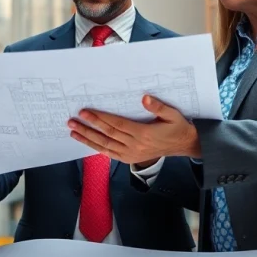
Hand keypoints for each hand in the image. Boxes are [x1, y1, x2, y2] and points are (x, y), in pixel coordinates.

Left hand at [68, 95, 201, 163]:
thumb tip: (144, 98)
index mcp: (143, 133)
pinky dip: (97, 148)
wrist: (183, 145)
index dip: (100, 118)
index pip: (116, 125)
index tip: (86, 112)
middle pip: (107, 135)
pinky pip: (110, 154)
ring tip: (73, 132)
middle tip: (72, 120)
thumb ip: (158, 107)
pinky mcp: (130, 158)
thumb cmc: (176, 127)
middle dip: (88, 127)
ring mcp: (131, 154)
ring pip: (105, 146)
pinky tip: (86, 143)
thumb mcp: (172, 114)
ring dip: (88, 139)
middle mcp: (134, 145)